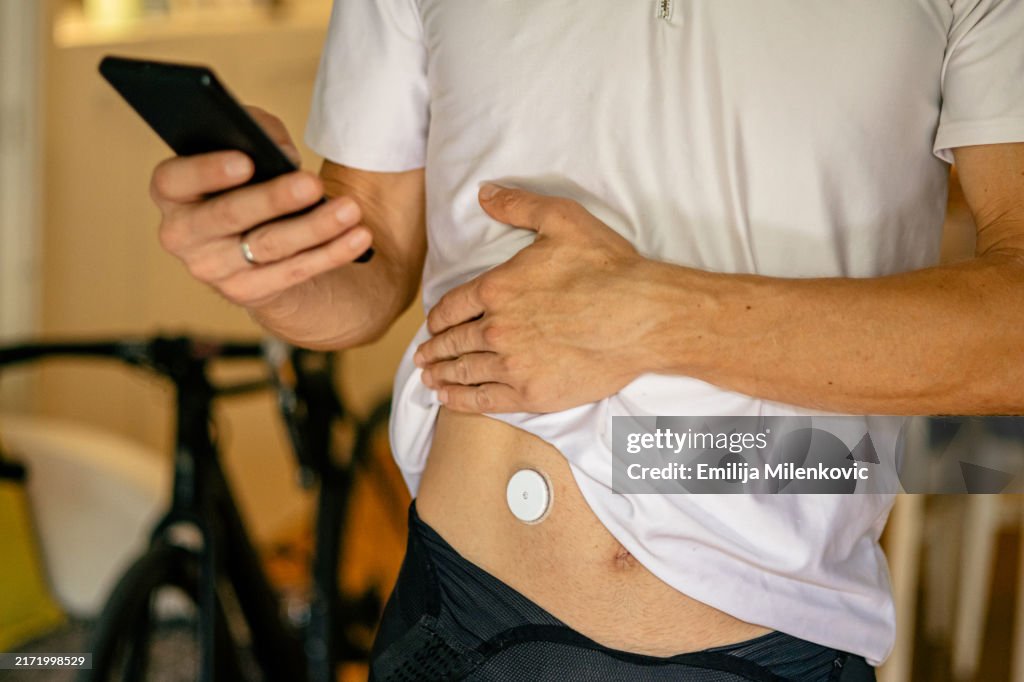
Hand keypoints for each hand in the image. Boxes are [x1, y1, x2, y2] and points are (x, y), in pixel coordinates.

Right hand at [151, 106, 371, 308]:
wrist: (255, 241)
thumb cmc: (248, 182)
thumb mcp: (247, 150)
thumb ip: (257, 134)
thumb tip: (281, 153)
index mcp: (174, 192)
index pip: (174, 180)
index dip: (206, 171)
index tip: (246, 161)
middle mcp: (183, 234)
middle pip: (228, 217)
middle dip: (273, 199)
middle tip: (312, 184)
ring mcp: (212, 269)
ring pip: (268, 246)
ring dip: (315, 227)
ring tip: (349, 210)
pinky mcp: (246, 292)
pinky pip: (293, 272)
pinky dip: (330, 253)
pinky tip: (357, 237)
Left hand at [414, 184, 656, 412]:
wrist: (643, 317)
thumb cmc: (608, 267)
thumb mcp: (562, 219)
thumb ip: (518, 206)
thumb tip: (484, 193)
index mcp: (497, 288)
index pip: (452, 306)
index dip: (437, 317)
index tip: (432, 325)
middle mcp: (497, 328)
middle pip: (454, 341)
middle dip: (434, 349)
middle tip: (422, 356)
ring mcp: (513, 364)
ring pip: (464, 371)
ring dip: (441, 375)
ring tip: (430, 378)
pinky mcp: (532, 393)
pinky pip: (485, 400)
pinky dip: (461, 400)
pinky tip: (449, 399)